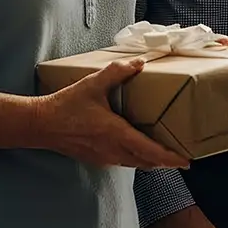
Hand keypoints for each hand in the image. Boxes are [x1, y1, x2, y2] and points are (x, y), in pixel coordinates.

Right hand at [37, 57, 190, 169]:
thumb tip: (140, 63)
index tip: (186, 162)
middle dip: (166, 162)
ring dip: (151, 161)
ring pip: (135, 164)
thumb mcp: (93, 84)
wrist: (40, 125)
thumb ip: (117, 72)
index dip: (170, 158)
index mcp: (116, 134)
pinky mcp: (97, 159)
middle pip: (147, 163)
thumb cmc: (66, 105)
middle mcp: (113, 150)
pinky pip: (123, 162)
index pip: (150, 151)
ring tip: (165, 154)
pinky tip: (138, 149)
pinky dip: (136, 159)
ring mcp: (104, 157)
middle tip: (181, 157)